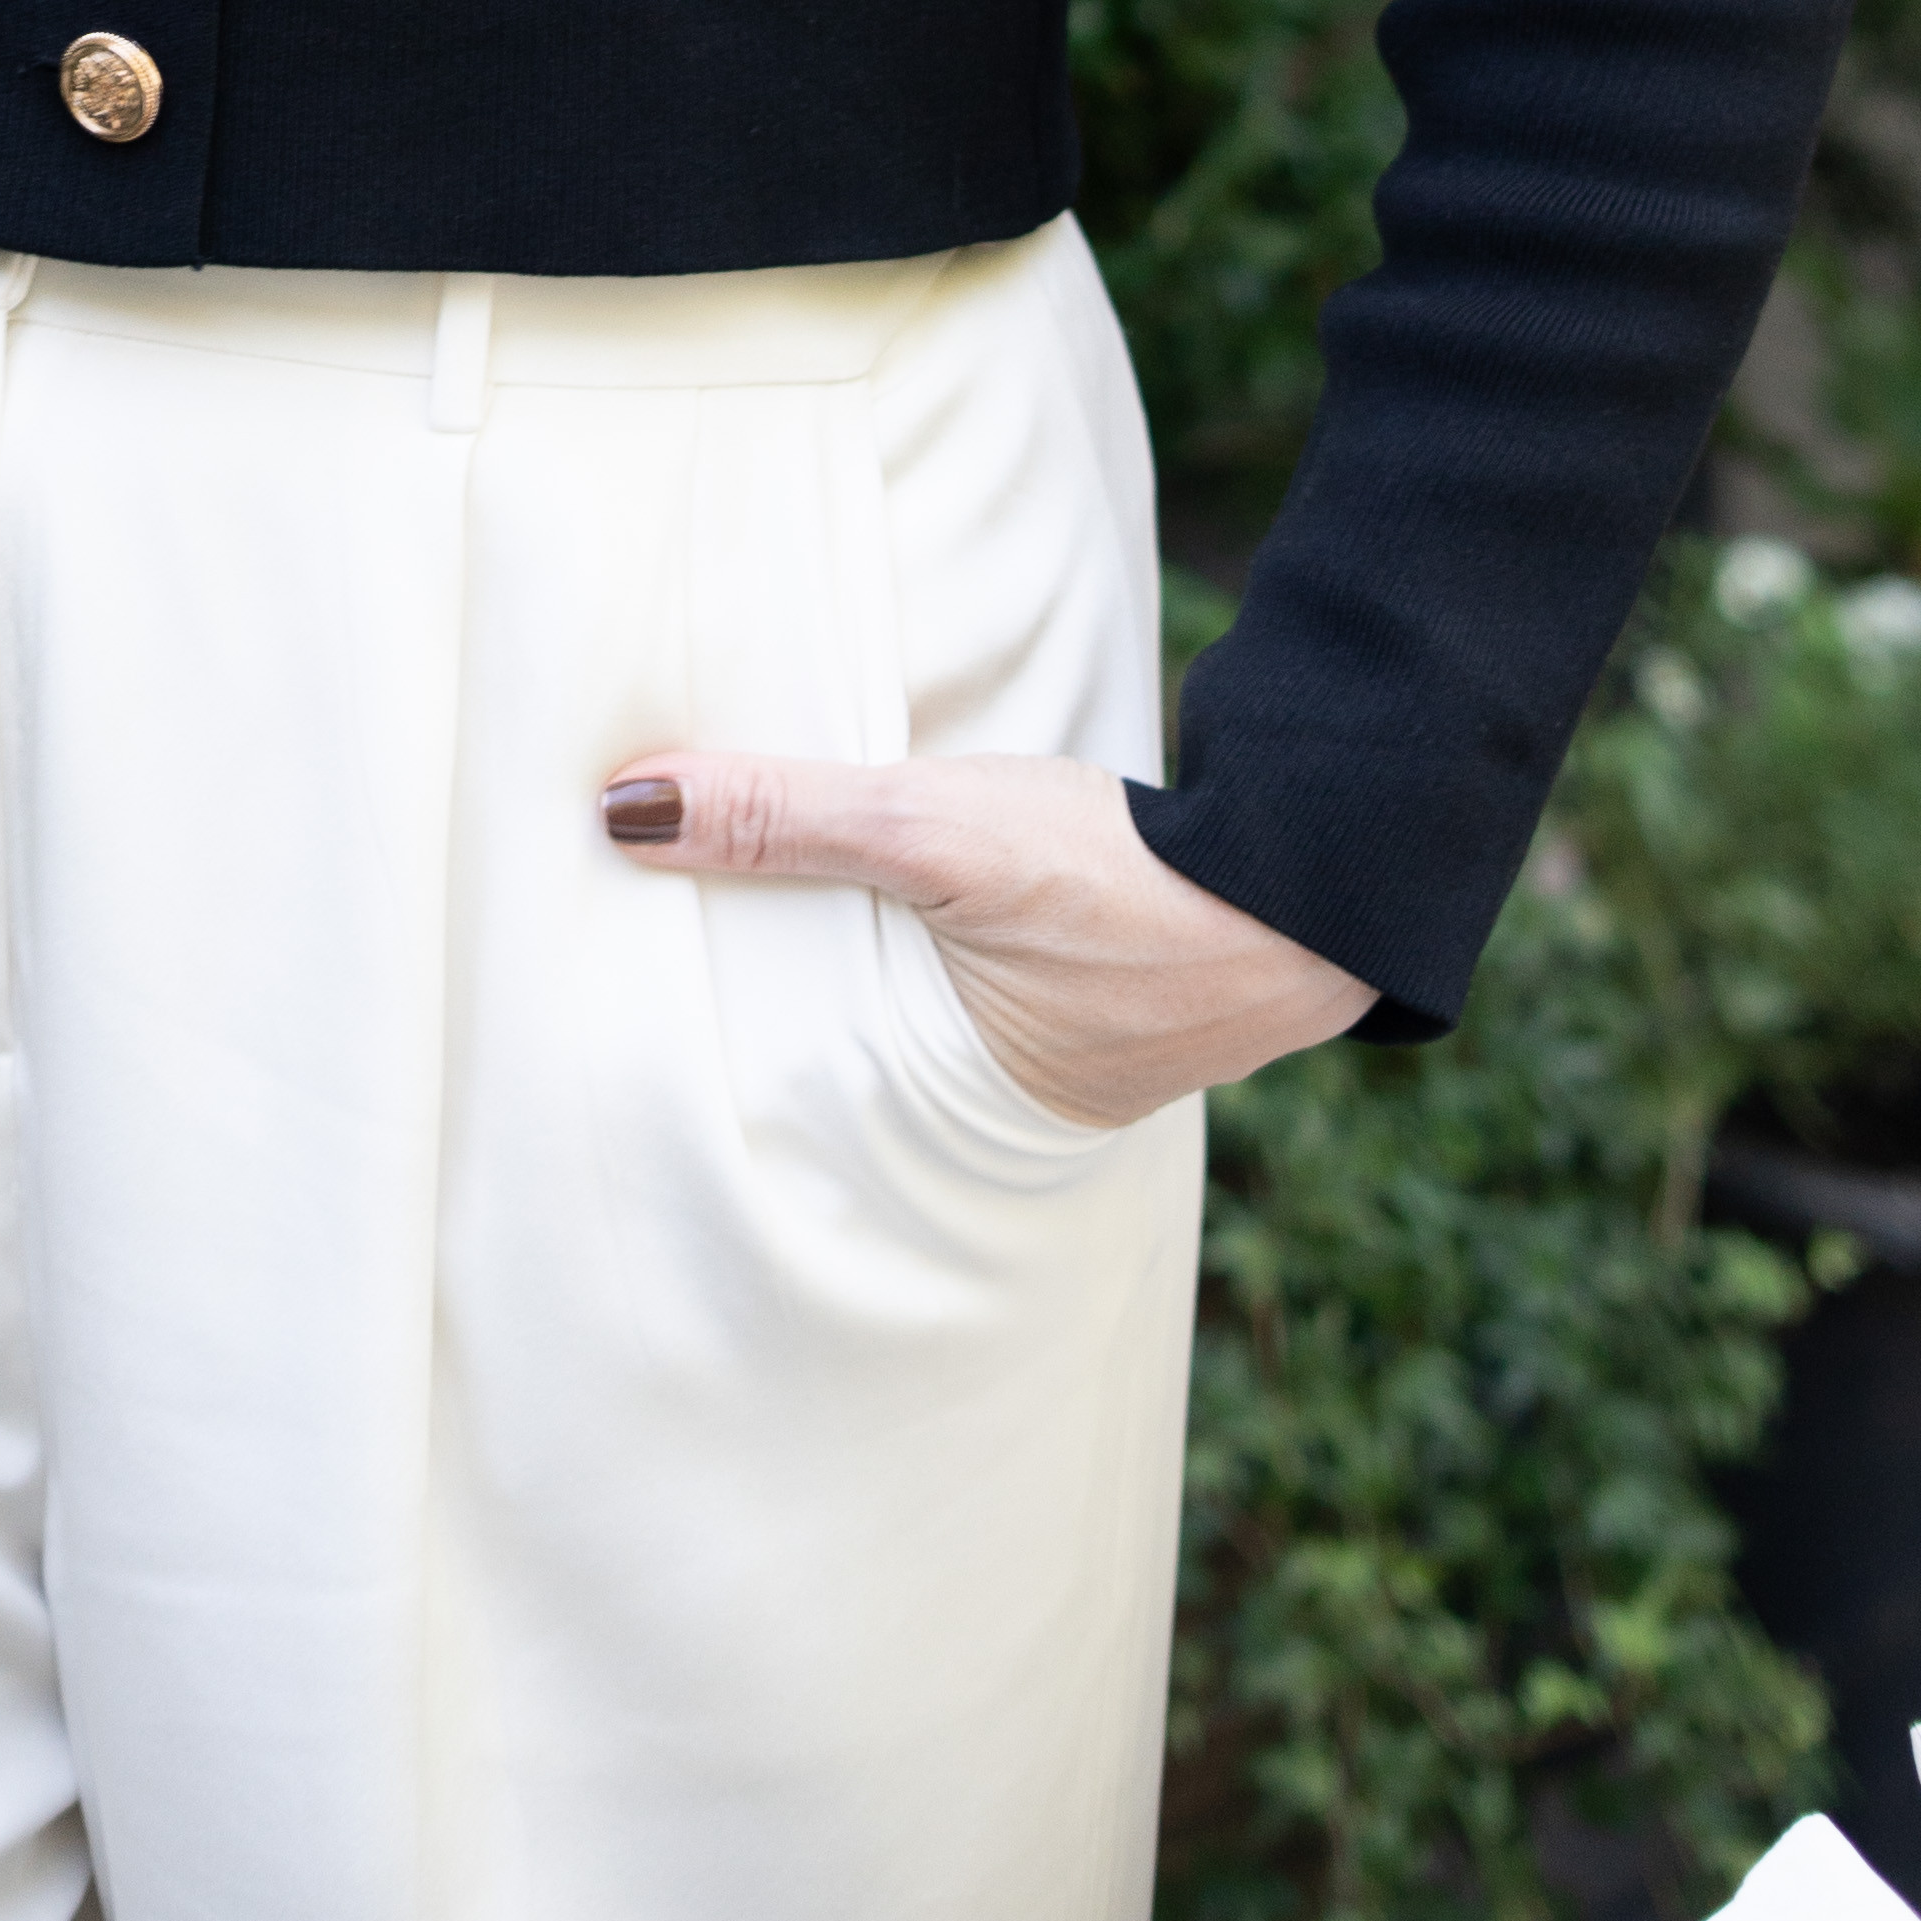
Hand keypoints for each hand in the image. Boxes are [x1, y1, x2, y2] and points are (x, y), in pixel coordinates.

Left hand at [596, 741, 1371, 1125]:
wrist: (1312, 875)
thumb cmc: (1122, 879)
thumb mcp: (934, 833)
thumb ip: (788, 816)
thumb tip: (621, 808)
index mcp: (938, 1111)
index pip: (782, 1086)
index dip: (709, 1041)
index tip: (608, 997)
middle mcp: (992, 1112)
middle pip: (846, 1056)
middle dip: (773, 1014)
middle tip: (652, 956)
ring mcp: (1055, 1062)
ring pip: (916, 1017)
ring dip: (862, 974)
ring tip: (754, 923)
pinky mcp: (1097, 1001)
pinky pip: (980, 985)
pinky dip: (935, 949)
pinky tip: (895, 904)